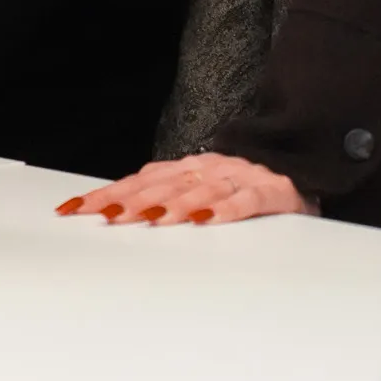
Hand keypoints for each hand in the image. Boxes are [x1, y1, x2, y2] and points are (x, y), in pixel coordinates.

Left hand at [57, 151, 318, 225]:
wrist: (305, 161)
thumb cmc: (247, 182)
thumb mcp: (203, 185)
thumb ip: (167, 193)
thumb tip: (118, 207)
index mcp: (190, 167)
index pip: (140, 179)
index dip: (107, 192)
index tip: (75, 207)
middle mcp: (208, 167)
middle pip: (161, 184)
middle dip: (129, 199)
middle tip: (102, 214)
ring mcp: (238, 177)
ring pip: (199, 191)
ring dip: (170, 204)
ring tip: (146, 218)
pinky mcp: (269, 192)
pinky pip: (244, 202)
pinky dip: (223, 210)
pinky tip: (205, 220)